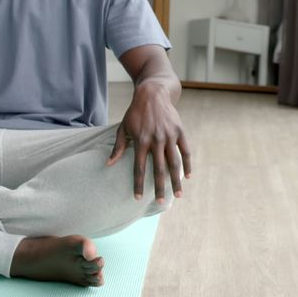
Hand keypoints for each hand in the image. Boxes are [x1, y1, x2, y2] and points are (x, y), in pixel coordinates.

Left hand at [106, 82, 190, 202]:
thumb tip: (108, 164)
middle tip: (161, 203)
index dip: (138, 184)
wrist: (153, 93)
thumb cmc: (135, 112)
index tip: (138, 198)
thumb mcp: (123, 128)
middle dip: (160, 187)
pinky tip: (188, 176)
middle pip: (159, 169)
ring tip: (178, 195)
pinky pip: (185, 151)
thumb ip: (118, 147)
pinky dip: (188, 164)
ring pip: (174, 163)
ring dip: (176, 180)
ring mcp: (169, 136)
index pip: (139, 168)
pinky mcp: (179, 131)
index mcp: (141, 141)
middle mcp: (156, 140)